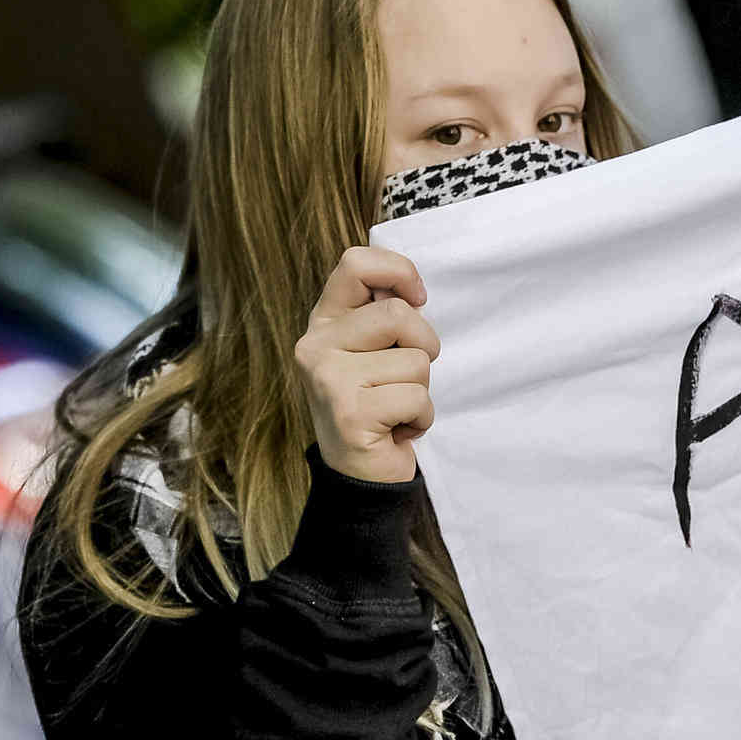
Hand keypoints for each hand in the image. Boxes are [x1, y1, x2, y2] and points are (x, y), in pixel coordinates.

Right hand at [294, 248, 439, 484]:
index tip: (418, 298)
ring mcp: (329, 379)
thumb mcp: (374, 352)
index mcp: (324, 323)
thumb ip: (384, 316)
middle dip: (424, 345)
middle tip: (408, 375)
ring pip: (416, 360)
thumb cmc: (378, 405)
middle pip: (398, 313)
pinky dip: (421, 417)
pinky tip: (396, 429)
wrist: (359, 475)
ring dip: (422, 388)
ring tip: (395, 406)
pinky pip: (417, 397)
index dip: (398, 271)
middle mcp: (316, 346)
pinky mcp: (350, 412)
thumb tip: (411, 290)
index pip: (355, 264)